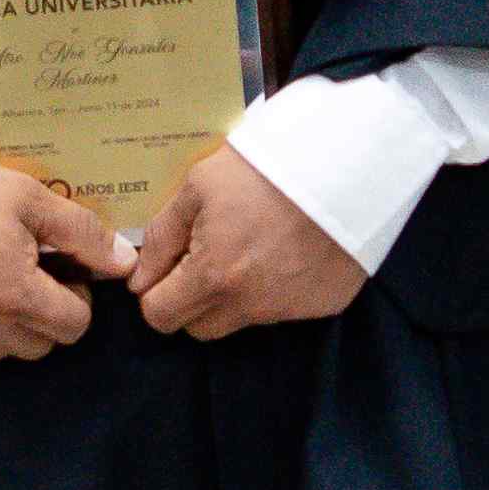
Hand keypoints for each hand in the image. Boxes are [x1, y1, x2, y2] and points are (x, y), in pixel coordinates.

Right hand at [0, 149, 113, 358]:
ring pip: (0, 349)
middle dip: (45, 312)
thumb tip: (123, 263)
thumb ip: (81, 233)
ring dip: (6, 322)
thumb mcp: (24, 195)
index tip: (59, 268)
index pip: (75, 325)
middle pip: (41, 344)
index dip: (76, 295)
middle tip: (27, 270)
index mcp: (14, 294)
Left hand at [128, 137, 365, 336]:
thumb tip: (139, 277)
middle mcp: (251, 305)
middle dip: (191, 299)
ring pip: (242, 319)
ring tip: (253, 243)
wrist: (349, 162)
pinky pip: (284, 310)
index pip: (160, 317)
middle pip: (199, 327)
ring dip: (235, 294)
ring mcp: (291, 309)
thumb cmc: (266, 167)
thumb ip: (161, 236)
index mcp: (214, 277)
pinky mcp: (324, 305)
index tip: (168, 265)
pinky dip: (277, 288)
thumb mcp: (199, 186)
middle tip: (206, 253)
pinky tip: (287, 248)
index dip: (154, 292)